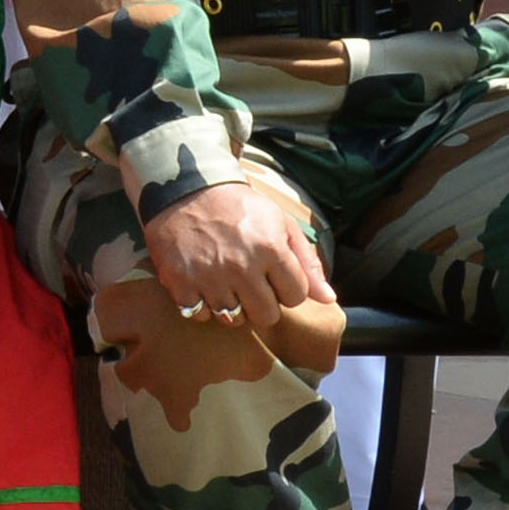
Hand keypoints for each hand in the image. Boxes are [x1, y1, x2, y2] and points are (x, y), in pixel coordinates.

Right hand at [142, 182, 333, 328]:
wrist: (185, 189)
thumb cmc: (239, 207)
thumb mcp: (280, 223)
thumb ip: (307, 262)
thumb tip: (328, 299)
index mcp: (270, 249)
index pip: (296, 296)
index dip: (288, 288)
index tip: (275, 276)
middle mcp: (241, 267)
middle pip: (266, 315)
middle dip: (264, 304)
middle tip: (252, 285)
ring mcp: (208, 277)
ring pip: (233, 319)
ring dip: (234, 306)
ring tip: (228, 285)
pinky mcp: (180, 282)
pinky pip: (200, 315)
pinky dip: (203, 306)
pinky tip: (205, 287)